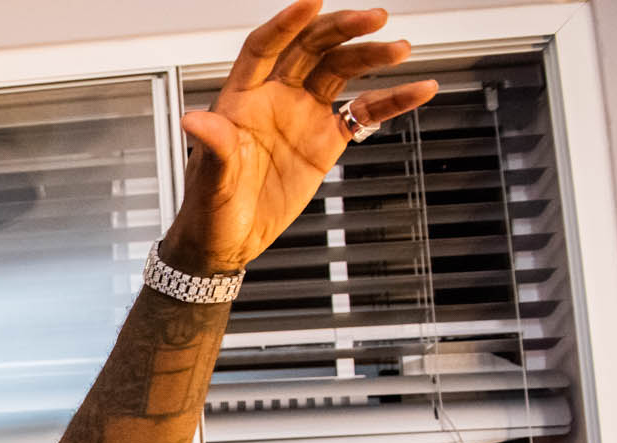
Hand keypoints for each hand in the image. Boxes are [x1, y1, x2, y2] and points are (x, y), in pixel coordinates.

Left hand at [160, 2, 437, 274]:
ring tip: (399, 48)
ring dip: (370, 57)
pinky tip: (420, 89)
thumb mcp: (210, 181)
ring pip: (340, 72)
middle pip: (310, 50)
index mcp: (240, 101)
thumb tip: (196, 119)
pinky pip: (364, 112)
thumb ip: (214, 147)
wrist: (227, 245)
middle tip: (373, 18)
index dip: (285, 24)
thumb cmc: (207, 211)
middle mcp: (274, 99)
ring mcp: (302, 115)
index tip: (311, 1)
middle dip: (341, 30)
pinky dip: (392, 100)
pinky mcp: (325, 140)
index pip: (263, 48)